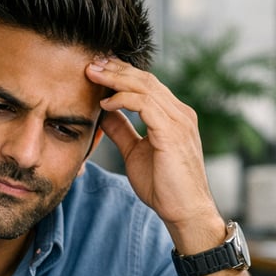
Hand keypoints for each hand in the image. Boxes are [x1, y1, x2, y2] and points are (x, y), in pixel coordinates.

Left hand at [86, 57, 223, 250]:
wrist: (185, 212)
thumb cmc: (164, 187)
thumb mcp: (135, 153)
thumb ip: (122, 131)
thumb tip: (104, 113)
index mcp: (174, 116)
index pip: (146, 84)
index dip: (121, 74)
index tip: (97, 69)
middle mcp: (180, 113)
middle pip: (145, 79)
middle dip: (115, 69)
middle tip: (90, 63)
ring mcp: (179, 120)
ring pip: (145, 86)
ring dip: (116, 78)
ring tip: (92, 75)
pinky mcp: (173, 132)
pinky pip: (145, 104)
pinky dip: (123, 99)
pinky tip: (105, 103)